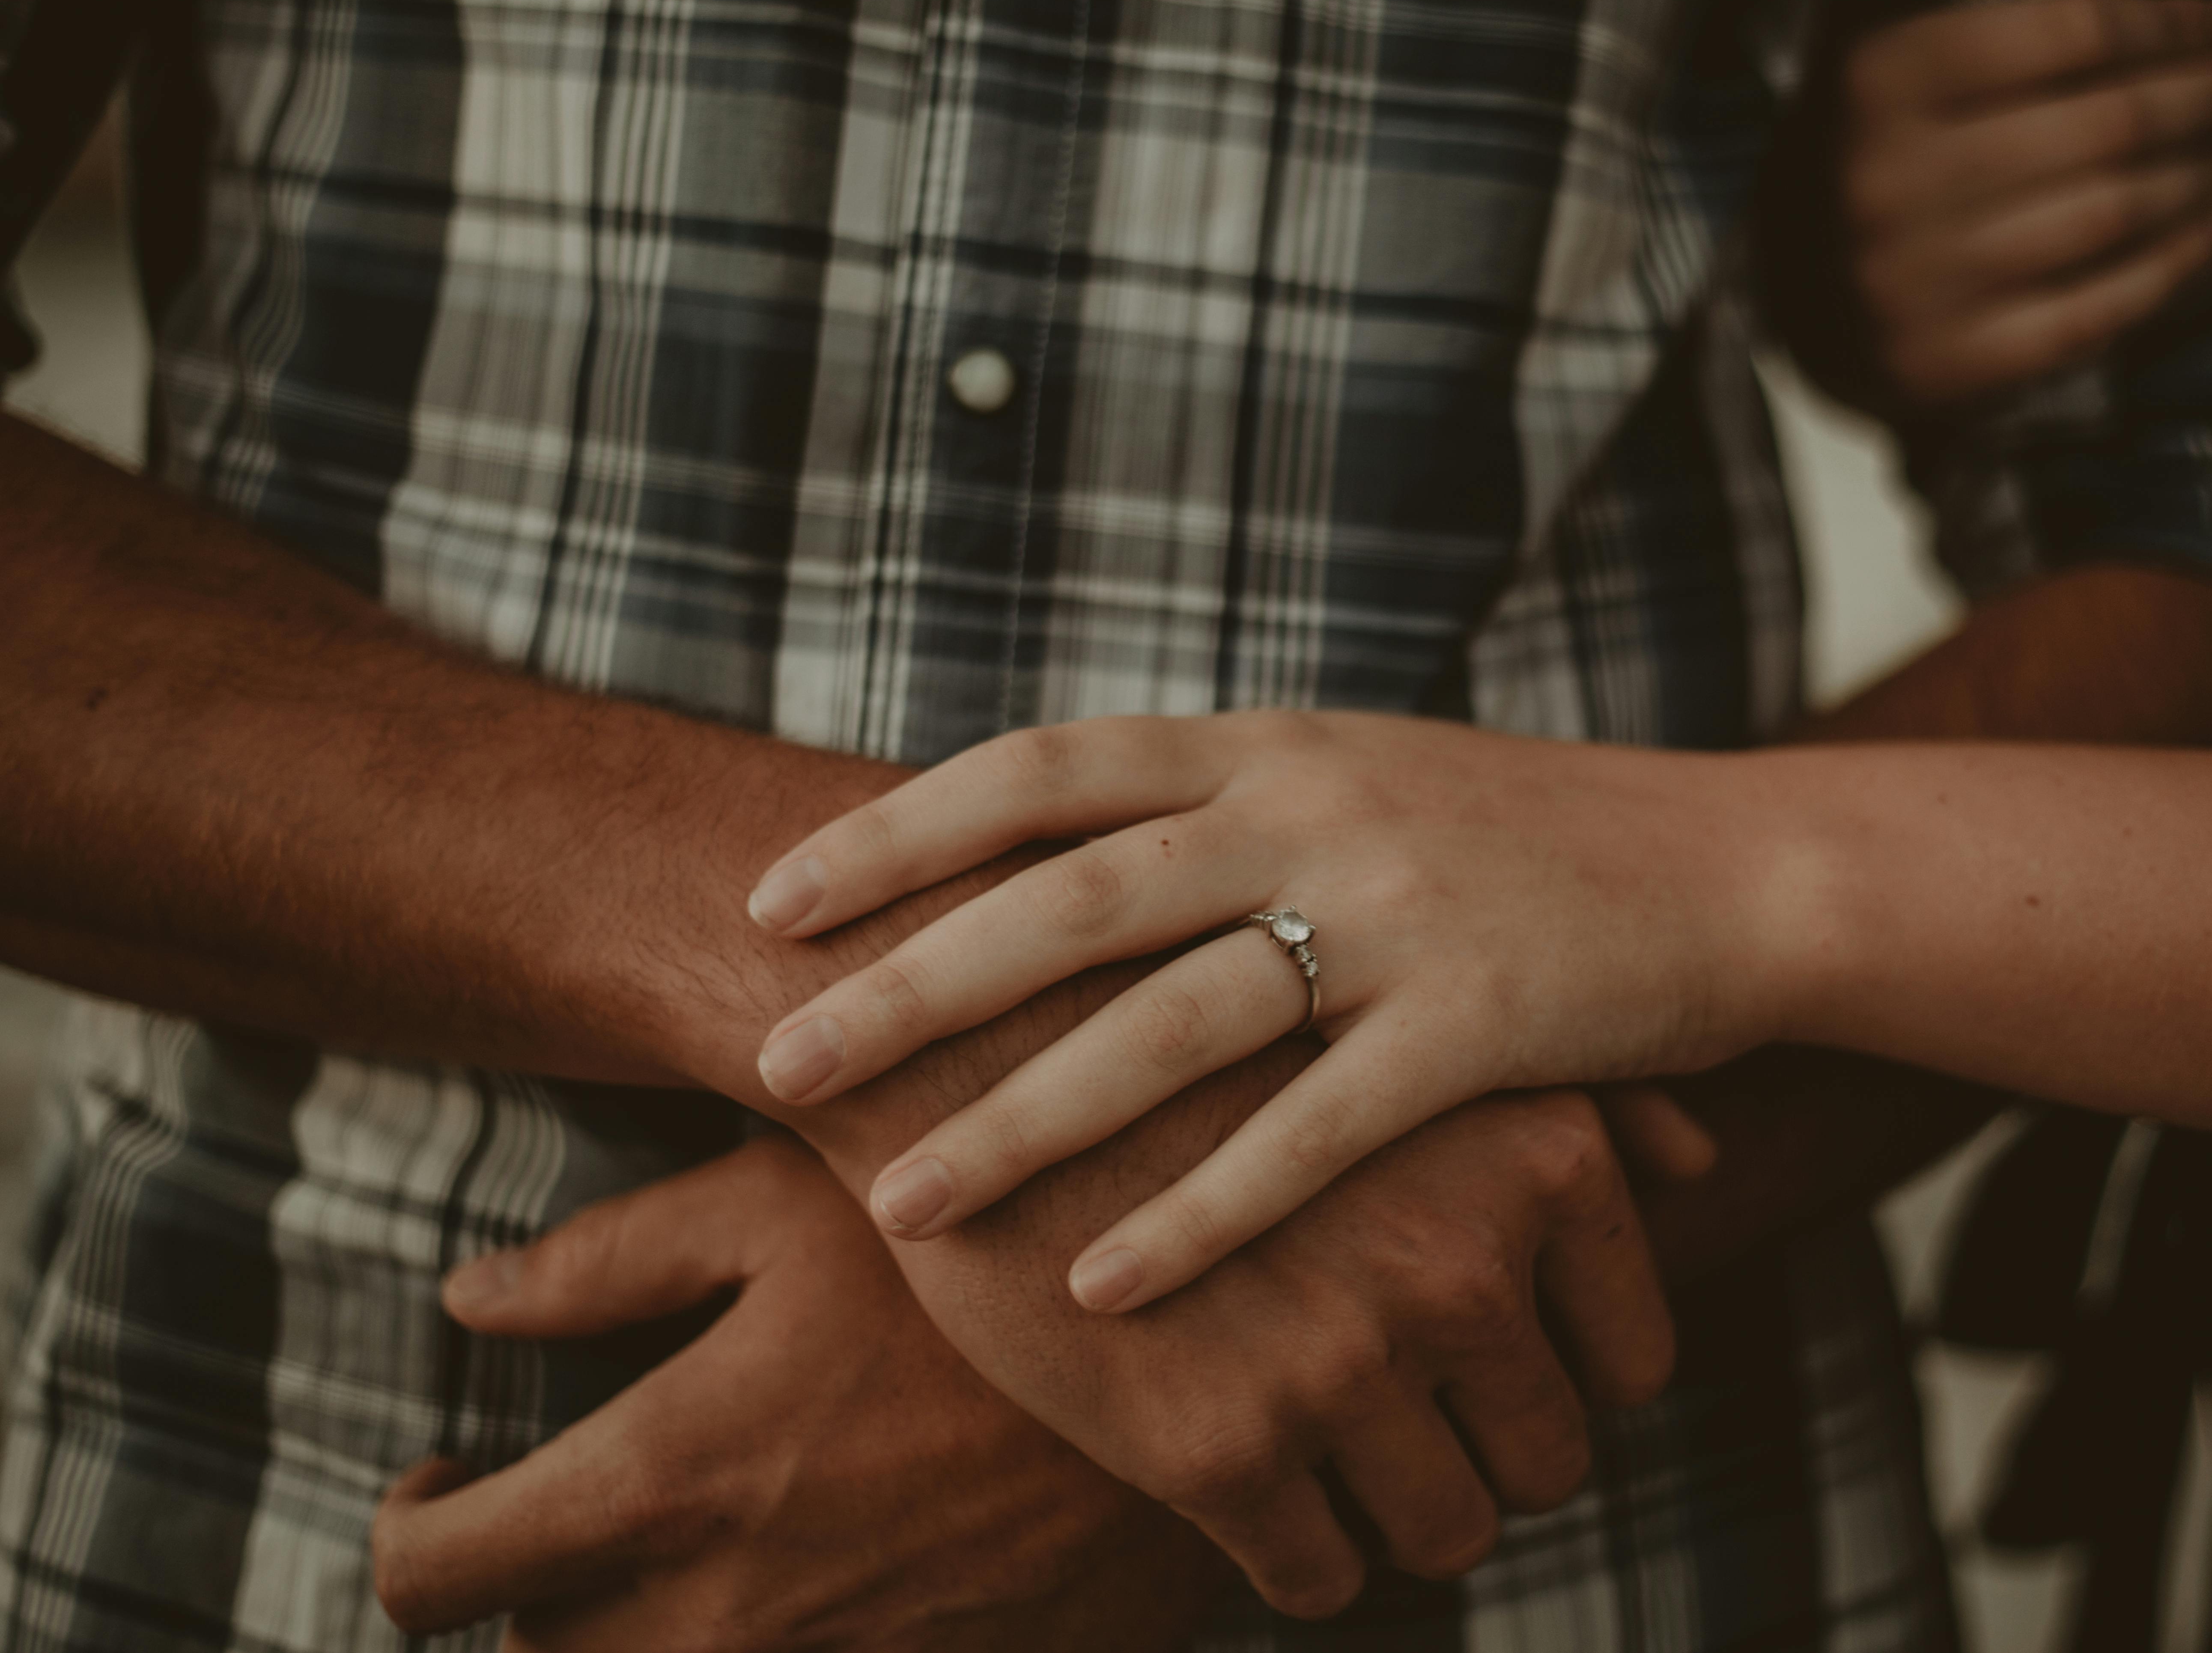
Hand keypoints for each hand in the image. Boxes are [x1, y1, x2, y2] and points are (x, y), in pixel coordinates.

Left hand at [370, 1137, 1226, 1651]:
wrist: (1204, 1344)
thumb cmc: (984, 1242)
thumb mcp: (790, 1203)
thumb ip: (612, 1258)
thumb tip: (467, 1297)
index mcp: (670, 1477)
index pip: (431, 1578)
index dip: (407, 1532)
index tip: (435, 1484)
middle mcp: (730, 1608)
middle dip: (523, 1602)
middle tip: (557, 1521)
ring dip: (627, 1637)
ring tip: (666, 1550)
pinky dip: (766, 1649)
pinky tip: (800, 1577)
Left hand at [747, 710, 1777, 1309]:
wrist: (1729, 866)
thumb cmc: (1520, 837)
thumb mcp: (1356, 775)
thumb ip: (1216, 801)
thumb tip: (1048, 843)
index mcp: (1271, 744)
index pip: (1047, 770)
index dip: (902, 832)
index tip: (781, 903)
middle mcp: (1316, 809)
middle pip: (1074, 896)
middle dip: (914, 983)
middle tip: (777, 1062)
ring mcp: (1399, 914)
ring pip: (1176, 1022)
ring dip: (1029, 1117)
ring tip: (906, 1204)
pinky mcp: (1482, 1024)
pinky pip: (1314, 1133)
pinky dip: (1203, 1213)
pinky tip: (1107, 1291)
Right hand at [869, 1078, 1676, 1617]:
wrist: (987, 1044)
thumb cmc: (1220, 1025)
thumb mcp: (1417, 1020)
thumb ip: (1580, 1095)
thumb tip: (1703, 1163)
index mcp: (1532, 1159)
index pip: (1634, 1357)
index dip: (1567, 1375)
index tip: (1494, 1362)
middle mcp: (1460, 1264)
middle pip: (1550, 1461)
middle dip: (1488, 1457)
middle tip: (1410, 1421)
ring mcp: (1341, 1362)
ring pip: (1446, 1533)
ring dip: (1398, 1515)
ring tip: (1332, 1454)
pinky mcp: (1218, 1446)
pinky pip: (1319, 1577)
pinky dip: (1300, 1553)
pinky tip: (1255, 1484)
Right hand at [1828, 0, 2211, 403]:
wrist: (1787, 311)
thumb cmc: (1848, 151)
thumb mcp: (1844, 40)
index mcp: (1876, 84)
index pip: (2067, 35)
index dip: (2171, 23)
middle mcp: (1892, 183)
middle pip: (2109, 124)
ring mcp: (1921, 284)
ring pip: (2116, 212)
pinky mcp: (1950, 366)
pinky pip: (2097, 310)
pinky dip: (2177, 264)